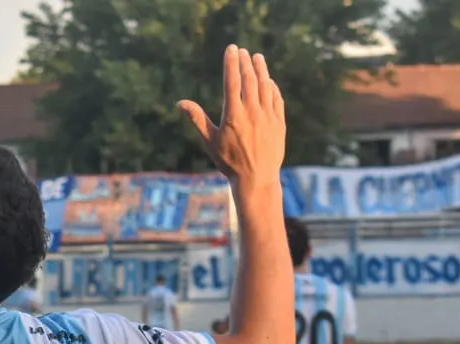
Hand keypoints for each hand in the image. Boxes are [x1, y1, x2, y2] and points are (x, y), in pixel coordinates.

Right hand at [178, 45, 285, 187]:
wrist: (256, 179)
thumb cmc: (228, 162)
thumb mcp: (210, 141)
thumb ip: (197, 119)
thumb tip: (180, 103)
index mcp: (233, 115)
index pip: (232, 82)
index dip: (231, 63)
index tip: (231, 49)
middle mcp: (252, 112)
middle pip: (249, 80)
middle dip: (245, 62)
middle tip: (242, 51)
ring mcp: (268, 116)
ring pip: (264, 86)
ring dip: (260, 69)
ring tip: (257, 57)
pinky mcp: (279, 122)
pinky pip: (276, 98)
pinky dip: (272, 87)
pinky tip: (268, 81)